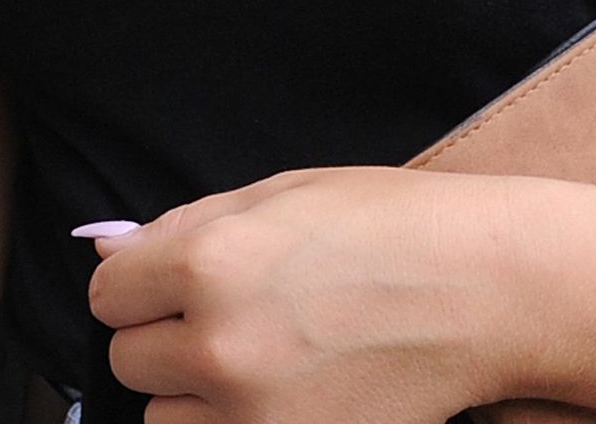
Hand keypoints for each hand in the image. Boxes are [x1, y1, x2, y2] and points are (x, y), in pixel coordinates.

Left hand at [84, 167, 515, 423]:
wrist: (490, 291)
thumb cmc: (394, 228)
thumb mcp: (281, 194)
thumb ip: (182, 226)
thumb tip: (106, 249)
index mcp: (209, 264)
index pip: (107, 296)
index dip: (142, 285)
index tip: (176, 284)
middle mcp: (220, 347)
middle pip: (130, 362)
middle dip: (170, 339)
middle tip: (238, 317)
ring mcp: (255, 417)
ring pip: (165, 422)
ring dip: (196, 395)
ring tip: (263, 360)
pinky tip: (288, 392)